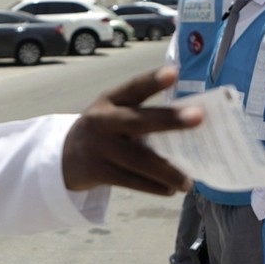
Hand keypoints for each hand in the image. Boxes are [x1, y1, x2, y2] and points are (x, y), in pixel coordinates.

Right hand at [63, 67, 202, 195]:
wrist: (66, 157)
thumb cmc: (106, 131)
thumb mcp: (115, 113)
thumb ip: (143, 115)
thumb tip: (191, 125)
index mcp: (110, 100)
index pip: (133, 87)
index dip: (152, 80)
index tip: (174, 73)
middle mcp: (102, 120)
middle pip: (137, 120)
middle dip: (169, 119)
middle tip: (199, 117)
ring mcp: (99, 147)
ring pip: (138, 160)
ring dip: (167, 171)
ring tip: (189, 181)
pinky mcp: (98, 172)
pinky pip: (130, 181)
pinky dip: (153, 187)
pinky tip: (170, 190)